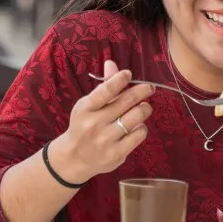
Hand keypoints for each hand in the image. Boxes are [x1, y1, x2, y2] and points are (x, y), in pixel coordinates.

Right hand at [50, 59, 152, 183]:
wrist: (74, 158)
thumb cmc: (83, 126)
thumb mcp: (87, 105)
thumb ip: (103, 86)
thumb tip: (112, 63)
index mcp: (85, 108)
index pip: (106, 89)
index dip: (120, 79)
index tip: (129, 74)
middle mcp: (95, 123)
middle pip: (127, 101)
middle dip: (143, 90)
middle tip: (149, 88)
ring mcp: (106, 139)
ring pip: (137, 116)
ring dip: (144, 108)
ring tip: (144, 107)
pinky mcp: (117, 153)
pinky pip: (139, 133)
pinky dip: (142, 127)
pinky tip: (137, 126)